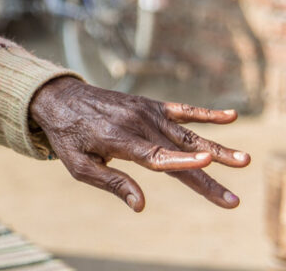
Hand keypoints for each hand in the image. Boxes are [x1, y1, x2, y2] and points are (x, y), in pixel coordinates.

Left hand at [30, 77, 249, 211]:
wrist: (59, 98)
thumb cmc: (68, 136)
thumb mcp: (78, 165)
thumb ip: (111, 183)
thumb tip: (141, 206)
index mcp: (116, 139)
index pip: (154, 156)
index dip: (180, 162)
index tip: (206, 165)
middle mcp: (135, 123)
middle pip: (177, 153)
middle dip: (207, 177)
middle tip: (233, 200)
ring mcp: (145, 111)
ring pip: (186, 133)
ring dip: (217, 149)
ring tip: (244, 161)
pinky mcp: (149, 105)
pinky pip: (181, 110)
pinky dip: (205, 114)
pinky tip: (231, 117)